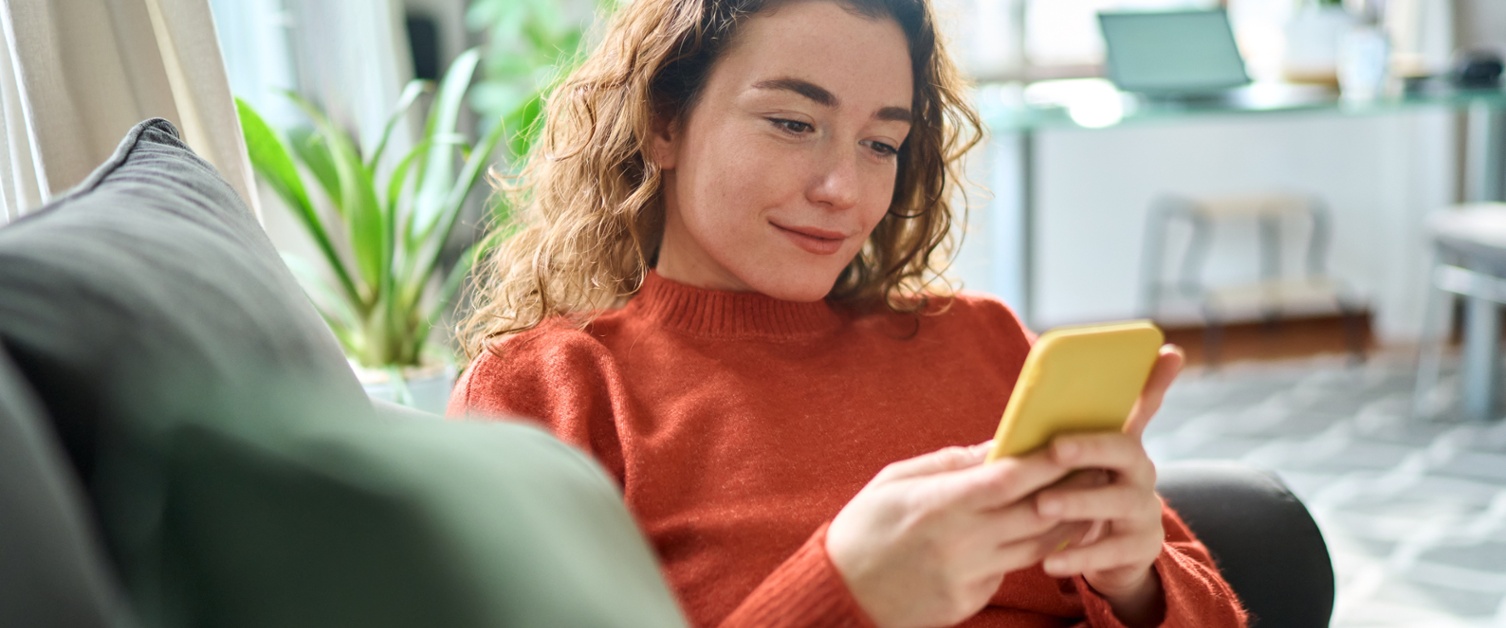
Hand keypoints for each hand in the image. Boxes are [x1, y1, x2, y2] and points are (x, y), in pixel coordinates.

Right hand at [826, 442, 1090, 627]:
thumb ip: (949, 463)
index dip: (1046, 461)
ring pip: (1036, 548)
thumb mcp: (895, 480)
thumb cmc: (864, 527)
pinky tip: (1044, 534)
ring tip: (1087, 499)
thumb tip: (996, 446)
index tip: (1072, 442)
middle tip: (1098, 467)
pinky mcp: (970, 601)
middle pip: (1035, 514)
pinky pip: (1010, 571)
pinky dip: (1030, 551)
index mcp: (939, 505)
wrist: (841, 593)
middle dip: (1071, 489)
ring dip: (1066, 523)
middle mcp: (960, 542)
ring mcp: (968, 576)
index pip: (1009, 479)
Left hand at [1034, 344, 1184, 625]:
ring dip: (1078, 501)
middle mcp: (1142, 472)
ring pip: (1117, 502)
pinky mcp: (1140, 548)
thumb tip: (1037, 401)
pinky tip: (1049, 561)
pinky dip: (1077, 555)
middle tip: (1055, 447)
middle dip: (1091, 446)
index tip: (1168, 351)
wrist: (1111, 555)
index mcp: (1124, 444)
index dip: (1157, 380)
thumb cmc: (1085, 494)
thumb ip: (1065, 432)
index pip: (1144, 405)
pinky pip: (1109, 552)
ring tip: (1041, 505)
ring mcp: (1144, 510)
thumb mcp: (1078, 462)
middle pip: (1126, 450)